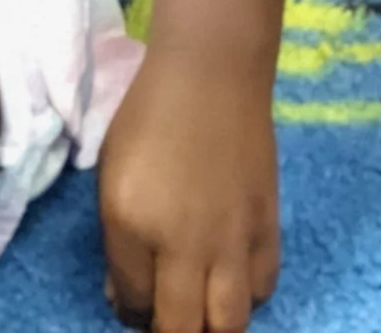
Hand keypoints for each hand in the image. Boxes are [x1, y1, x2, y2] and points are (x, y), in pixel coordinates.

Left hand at [100, 47, 280, 332]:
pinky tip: (229, 280)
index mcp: (131, 222)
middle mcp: (183, 243)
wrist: (211, 74)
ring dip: (209, 325)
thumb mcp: (112, 174)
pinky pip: (261, 290)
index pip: (131, 301)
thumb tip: (125, 295)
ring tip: (197, 308)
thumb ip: (117, 241)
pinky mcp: (268, 230)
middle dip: (167, 331)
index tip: (129, 300)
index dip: (128, 308)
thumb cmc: (148, 115)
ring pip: (228, 324)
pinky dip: (244, 296)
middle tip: (163, 314)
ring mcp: (231, 241)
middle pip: (180, 329)